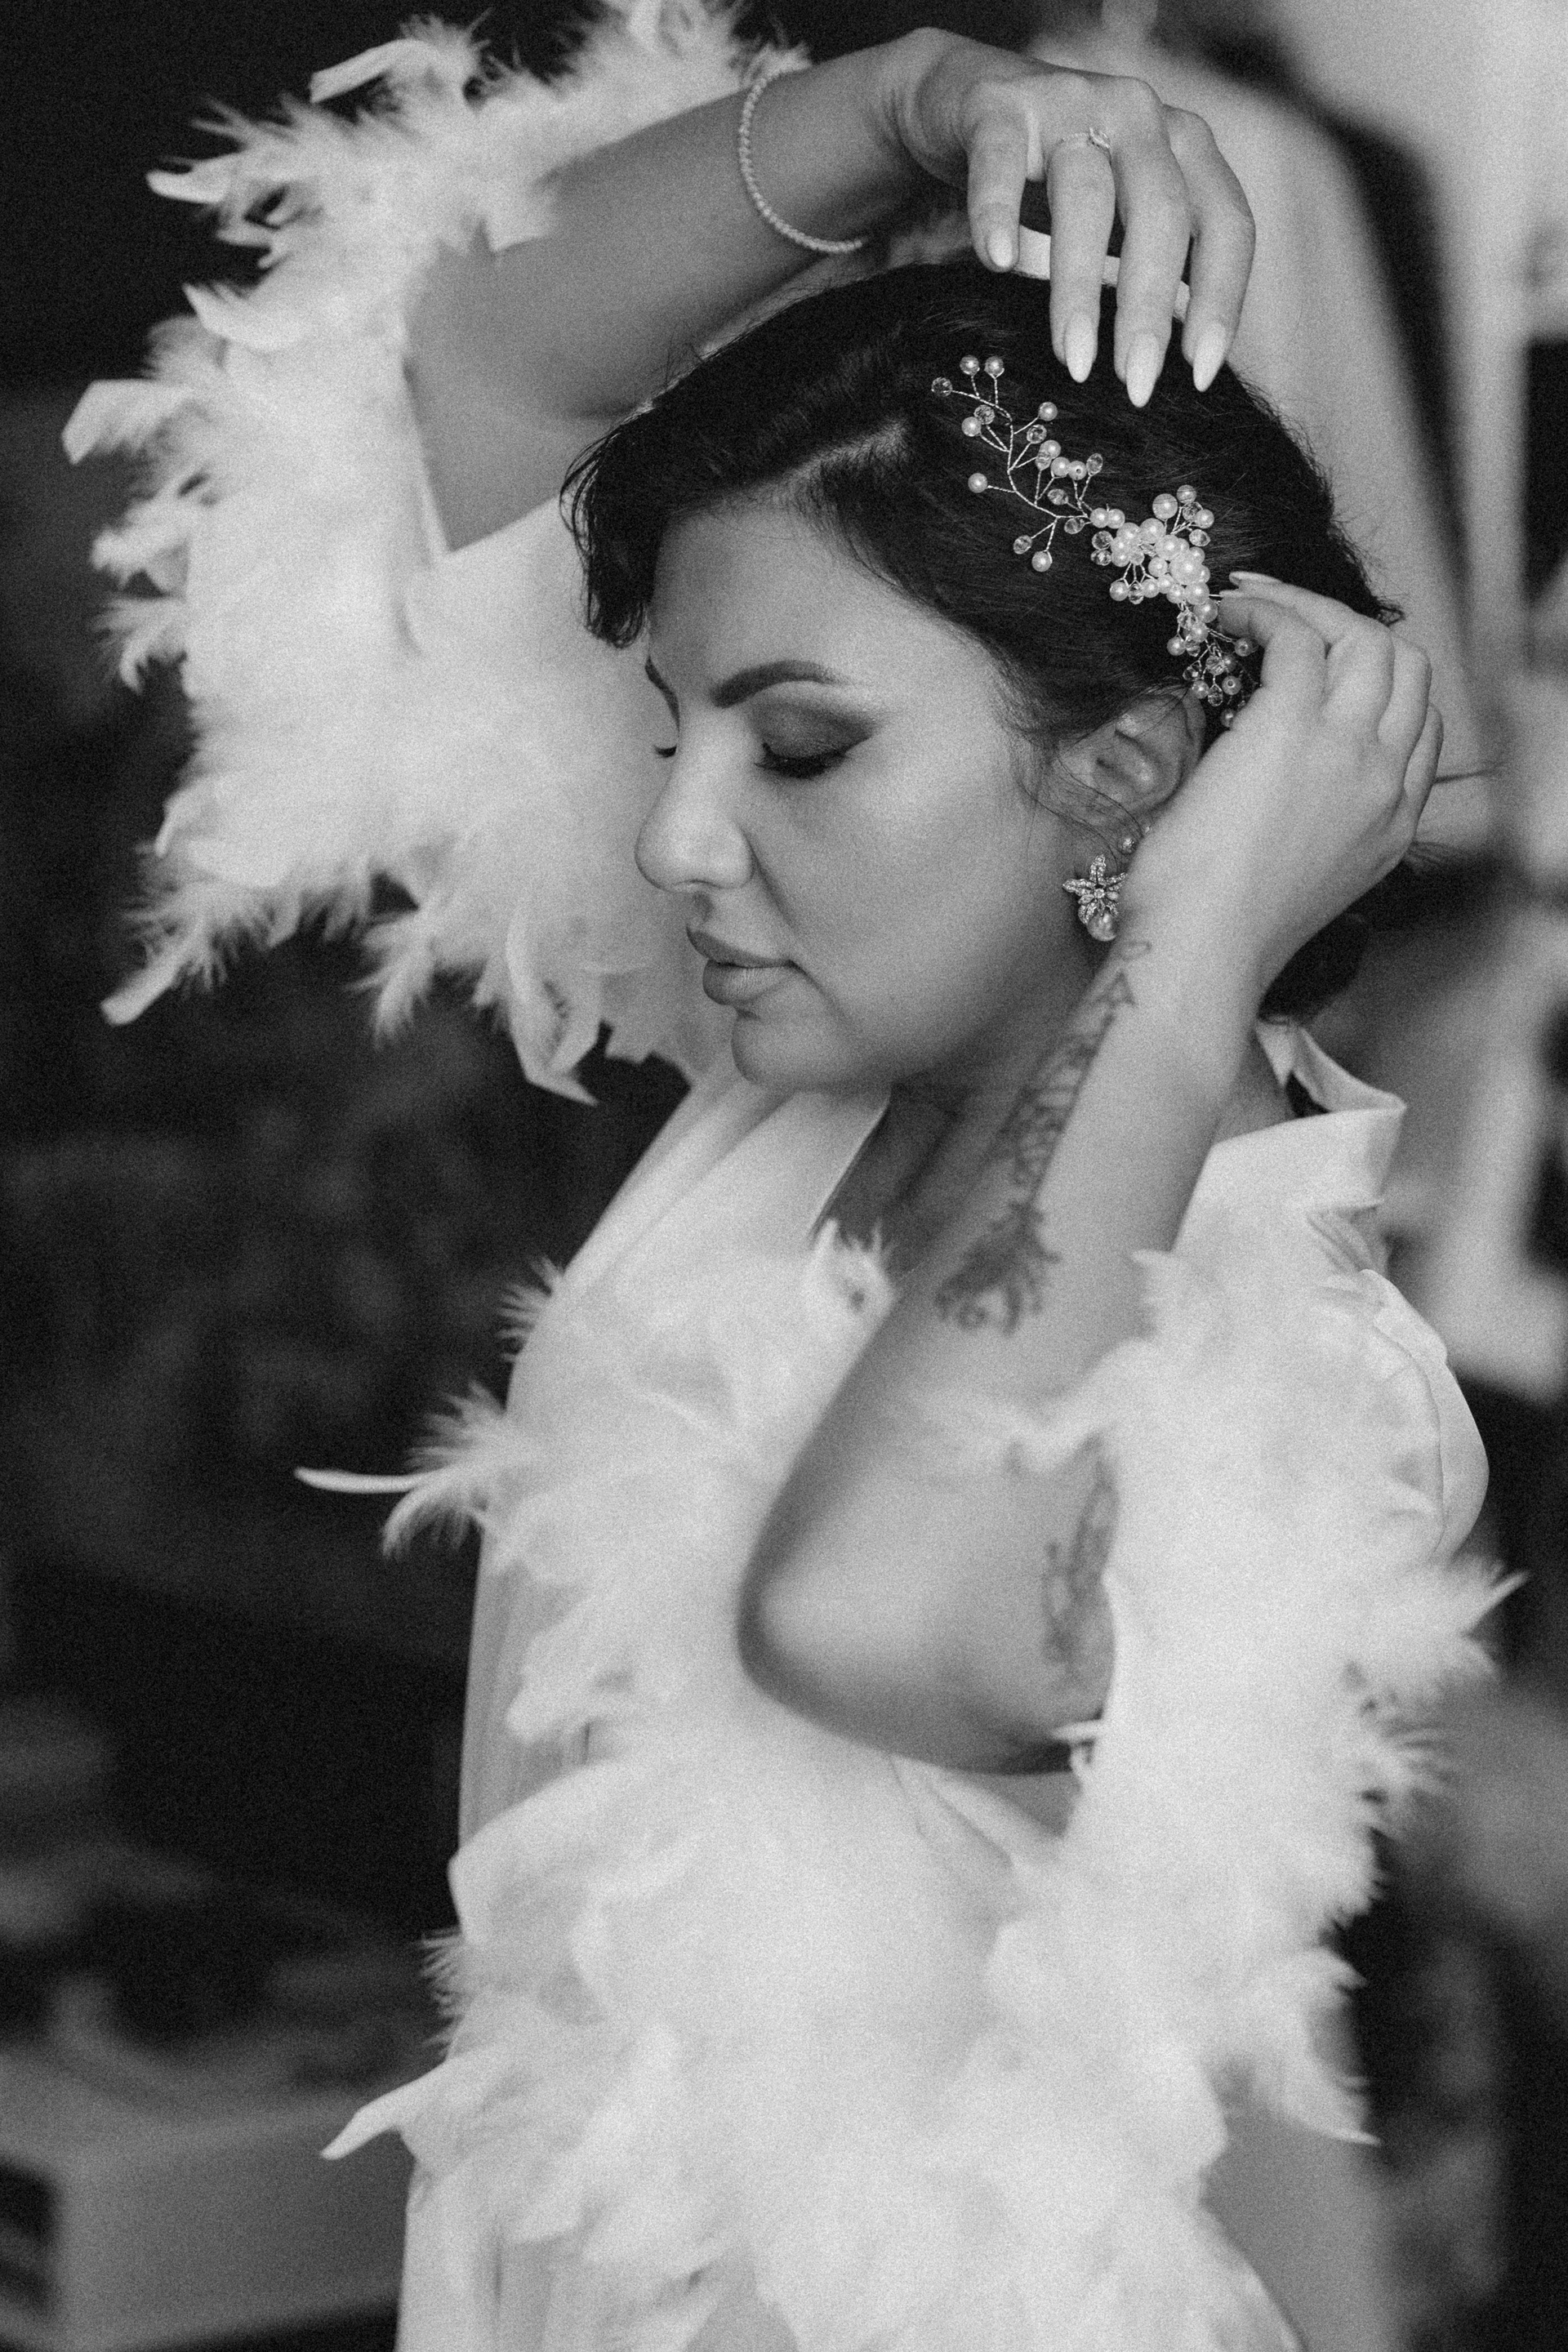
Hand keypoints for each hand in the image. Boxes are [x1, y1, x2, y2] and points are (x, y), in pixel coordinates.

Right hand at [871, 30, 1253, 401]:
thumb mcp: (1122, 216)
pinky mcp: (998, 106)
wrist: (967, 101)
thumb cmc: (1056, 177)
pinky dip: (998, 210)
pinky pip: (1001, 160)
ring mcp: (1069, 103)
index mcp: (1184, 147)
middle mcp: (1139, 116)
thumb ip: (1153, 267)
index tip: (1198, 377)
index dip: (1222, 300)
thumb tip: (1169, 372)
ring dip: (1080, 286)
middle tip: (1134, 386)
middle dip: (1151, 308)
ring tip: (1073, 358)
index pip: (1225, 224)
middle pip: (1162, 213)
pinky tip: (997, 260)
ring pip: (1086, 195)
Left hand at [1122, 580, 1442, 998]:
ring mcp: (1347, 750)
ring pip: (1367, 638)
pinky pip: (1297, 635)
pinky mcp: (1290, 725)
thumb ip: (1304, 829)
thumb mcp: (1289, 882)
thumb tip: (1263, 787)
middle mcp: (1385, 782)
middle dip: (1353, 630)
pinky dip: (1264, 610)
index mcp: (1390, 826)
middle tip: (1287, 621)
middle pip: (1407, 667)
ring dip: (1309, 605)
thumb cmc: (1216, 931)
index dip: (1376, 687)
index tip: (1321, 672)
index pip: (1419, 727)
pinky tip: (1226, 614)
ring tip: (1250, 603)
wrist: (1202, 952)